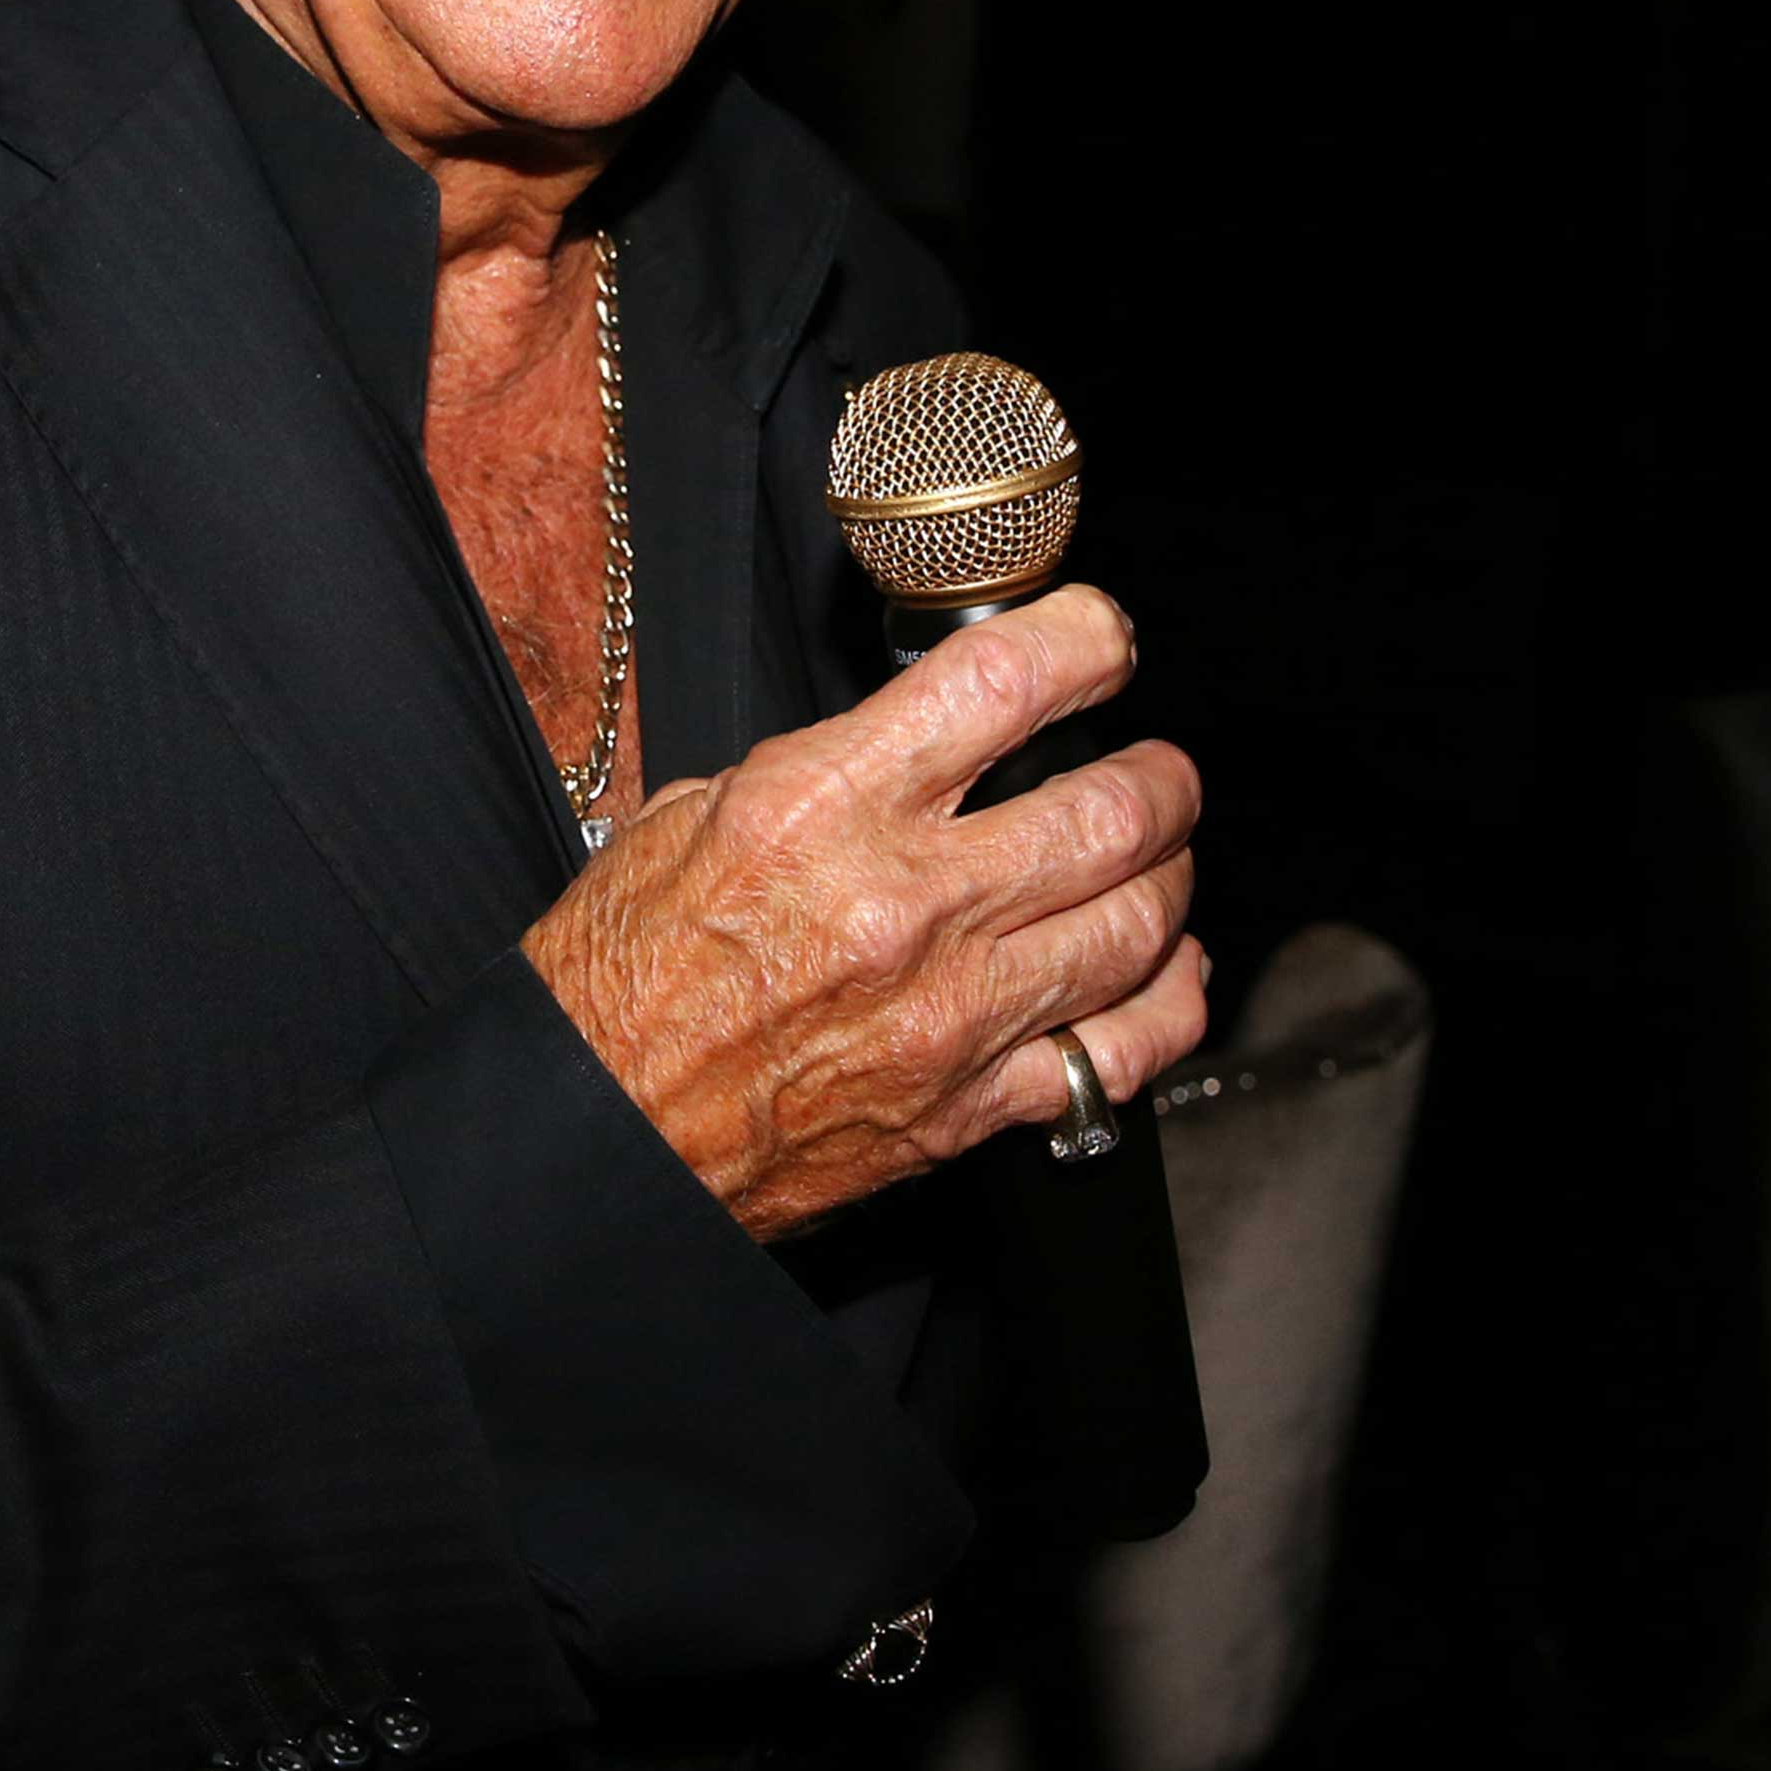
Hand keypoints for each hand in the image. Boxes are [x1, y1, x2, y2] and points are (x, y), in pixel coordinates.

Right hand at [520, 585, 1204, 1239]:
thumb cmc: (620, 974)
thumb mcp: (688, 814)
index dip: (1084, 640)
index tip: (1102, 639)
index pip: (1002, 685)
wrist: (598, 1132)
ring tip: (1161, 855)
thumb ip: (819, 767)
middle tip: (1157, 765)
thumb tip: (911, 740)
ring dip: (1172, 875)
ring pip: (1138, 924)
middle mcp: (906, 902)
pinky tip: (1164, 971)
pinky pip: (1124, 1054)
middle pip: (1110, 811)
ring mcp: (952, 1012)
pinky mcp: (972, 1107)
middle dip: (1159, 775)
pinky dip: (1169, 1003)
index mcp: (824, 806)